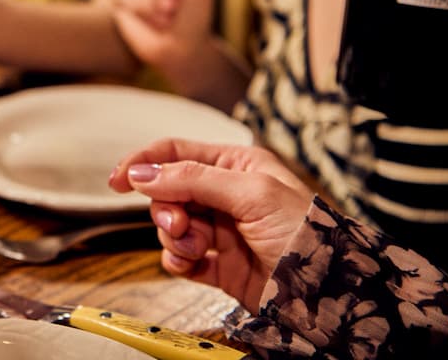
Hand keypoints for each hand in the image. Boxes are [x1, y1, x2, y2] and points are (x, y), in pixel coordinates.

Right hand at [107, 138, 313, 313]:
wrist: (330, 293)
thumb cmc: (306, 234)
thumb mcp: (250, 192)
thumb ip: (192, 179)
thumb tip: (142, 174)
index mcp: (236, 165)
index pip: (176, 153)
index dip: (144, 164)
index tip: (117, 181)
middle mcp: (226, 194)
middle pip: (169, 191)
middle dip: (166, 209)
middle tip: (178, 225)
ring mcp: (221, 230)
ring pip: (171, 225)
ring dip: (175, 237)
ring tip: (196, 249)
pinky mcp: (220, 264)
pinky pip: (181, 257)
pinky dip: (178, 260)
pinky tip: (191, 264)